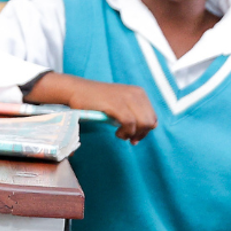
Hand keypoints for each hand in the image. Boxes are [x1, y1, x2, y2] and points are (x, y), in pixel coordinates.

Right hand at [27, 73, 155, 142]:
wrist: (77, 90)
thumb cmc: (97, 100)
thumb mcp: (120, 104)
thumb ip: (132, 113)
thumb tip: (142, 132)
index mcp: (139, 93)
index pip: (153, 117)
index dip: (145, 130)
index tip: (134, 137)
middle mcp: (136, 94)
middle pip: (150, 122)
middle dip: (141, 134)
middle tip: (129, 139)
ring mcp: (127, 98)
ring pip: (144, 123)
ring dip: (133, 134)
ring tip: (121, 134)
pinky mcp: (117, 104)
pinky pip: (130, 123)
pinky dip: (126, 133)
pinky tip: (117, 133)